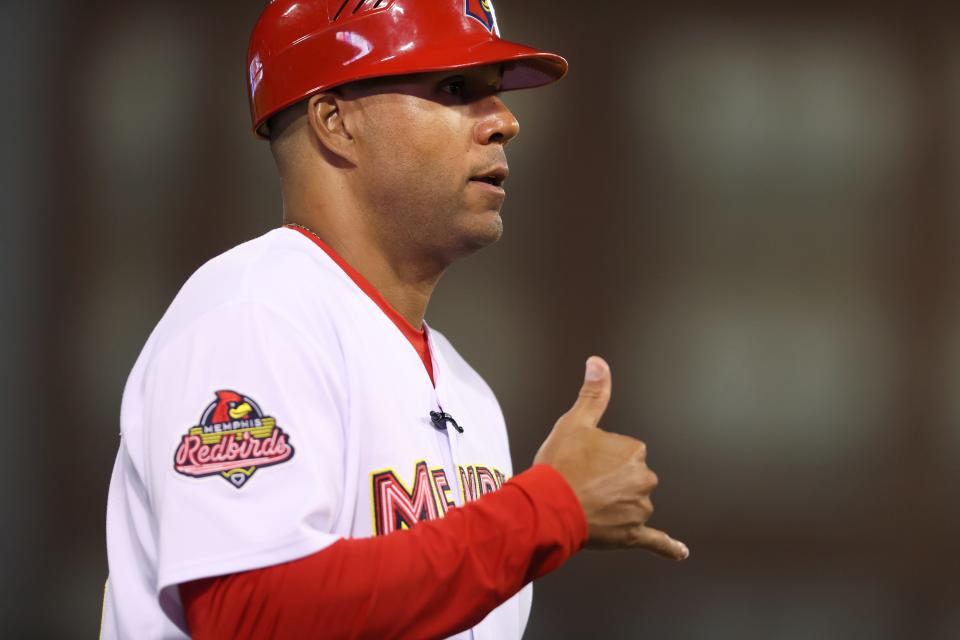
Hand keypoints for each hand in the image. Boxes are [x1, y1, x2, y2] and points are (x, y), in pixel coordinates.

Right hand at [534, 356, 688, 559]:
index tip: (582, 460)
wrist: (549, 505)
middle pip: (630, 477)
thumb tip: (598, 361)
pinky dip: (669, 547)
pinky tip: (681, 552)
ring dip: (615, 506)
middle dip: (610, 481)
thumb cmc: (560, 463)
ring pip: (632, 504)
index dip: (600, 456)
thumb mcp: (574, 422)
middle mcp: (644, 479)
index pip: (623, 451)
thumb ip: (593, 393)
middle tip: (581, 483)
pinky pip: (655, 540)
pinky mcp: (632, 534)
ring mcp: (639, 508)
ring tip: (586, 505)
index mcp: (634, 450)